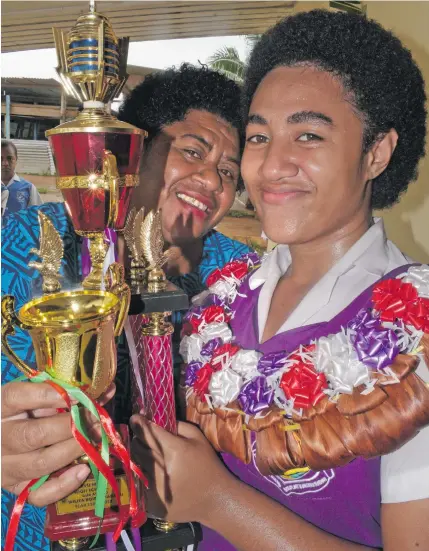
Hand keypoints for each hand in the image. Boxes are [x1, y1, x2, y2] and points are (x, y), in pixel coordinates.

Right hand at [1, 381, 114, 506]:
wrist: (2, 440)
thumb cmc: (25, 411)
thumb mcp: (36, 396)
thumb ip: (66, 392)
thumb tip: (106, 392)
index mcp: (1, 407)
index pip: (17, 398)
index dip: (49, 395)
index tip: (77, 395)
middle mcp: (0, 438)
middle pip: (34, 435)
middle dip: (71, 427)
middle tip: (95, 420)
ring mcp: (6, 466)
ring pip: (41, 463)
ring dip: (75, 450)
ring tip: (96, 439)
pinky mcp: (16, 488)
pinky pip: (40, 494)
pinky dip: (65, 484)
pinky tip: (84, 469)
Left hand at [130, 415, 232, 524]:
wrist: (215, 499)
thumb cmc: (208, 465)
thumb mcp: (198, 438)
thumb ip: (178, 425)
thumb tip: (156, 420)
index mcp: (172, 450)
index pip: (146, 431)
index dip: (138, 422)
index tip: (135, 419)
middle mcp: (160, 468)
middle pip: (136, 446)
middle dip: (138, 438)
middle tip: (143, 437)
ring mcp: (153, 487)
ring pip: (133, 464)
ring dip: (137, 456)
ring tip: (147, 455)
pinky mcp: (150, 502)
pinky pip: (136, 482)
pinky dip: (140, 475)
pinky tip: (150, 474)